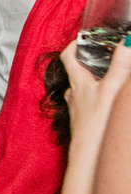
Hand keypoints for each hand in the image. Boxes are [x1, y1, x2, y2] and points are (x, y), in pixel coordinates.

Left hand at [60, 40, 130, 154]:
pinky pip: (87, 104)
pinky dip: (96, 98)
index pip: (68, 56)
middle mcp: (73, 94)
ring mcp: (76, 108)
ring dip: (93, 81)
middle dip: (89, 63)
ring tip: (109, 78)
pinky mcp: (82, 121)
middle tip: (103, 57)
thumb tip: (128, 42)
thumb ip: (120, 66)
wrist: (88, 155)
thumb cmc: (96, 123)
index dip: (75, 44)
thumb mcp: (112, 89)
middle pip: (77, 72)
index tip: (85, 38)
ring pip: (82, 89)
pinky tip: (108, 103)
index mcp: (78, 82)